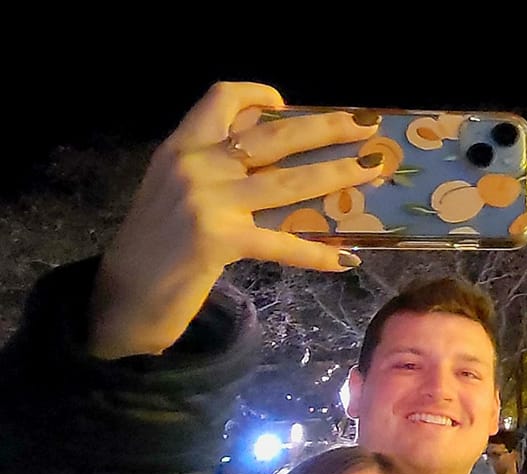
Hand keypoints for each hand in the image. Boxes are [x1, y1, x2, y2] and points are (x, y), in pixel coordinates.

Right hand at [90, 83, 382, 358]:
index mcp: (181, 146)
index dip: (259, 95)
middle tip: (366, 126)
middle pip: (272, 136)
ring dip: (337, 176)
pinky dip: (316, 252)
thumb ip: (215, 168)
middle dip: (326, 128)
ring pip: (288, 182)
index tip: (290, 105)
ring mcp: (206, 202)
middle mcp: (194, 165)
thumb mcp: (175, 191)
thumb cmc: (157, 245)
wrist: (123, 295)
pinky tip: (345, 259)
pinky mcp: (219, 241)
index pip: (221, 98)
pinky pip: (281, 242)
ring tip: (373, 172)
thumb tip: (276, 156)